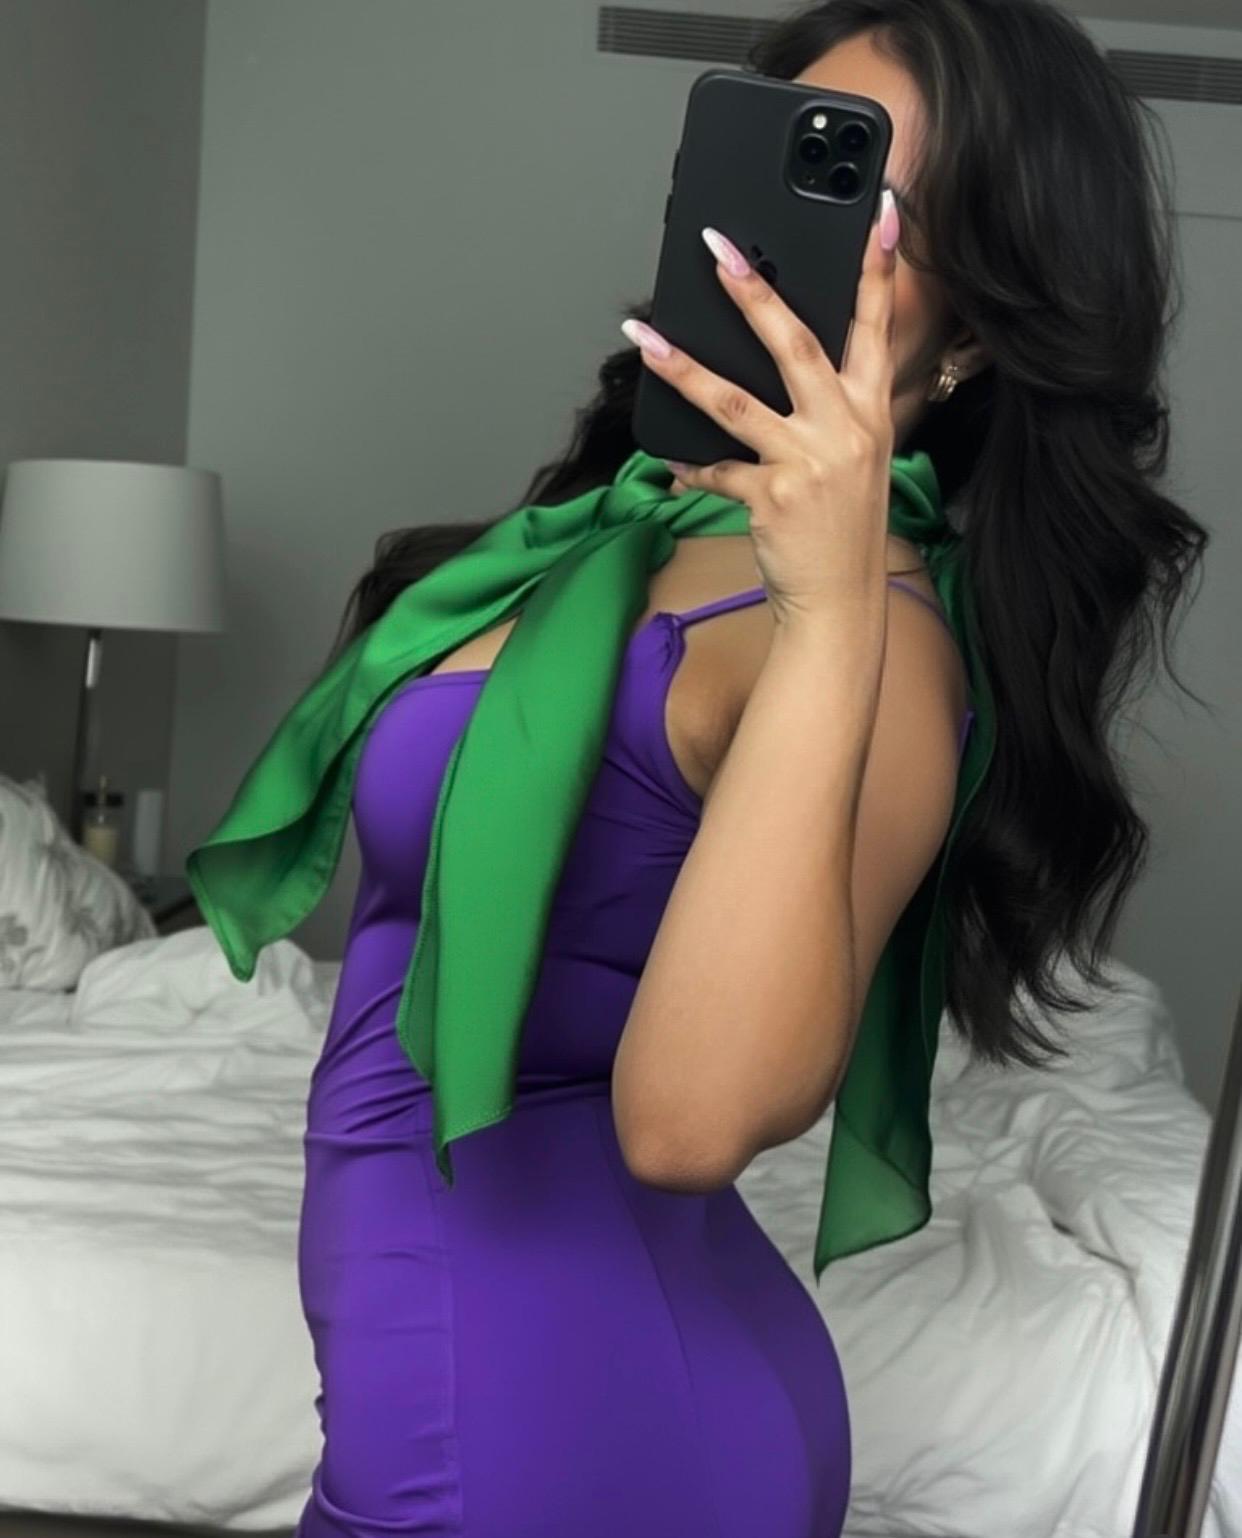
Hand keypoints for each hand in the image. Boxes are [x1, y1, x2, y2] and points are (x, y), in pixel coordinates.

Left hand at [622, 191, 899, 624]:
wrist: (841, 598)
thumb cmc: (843, 526)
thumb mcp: (855, 458)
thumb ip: (829, 408)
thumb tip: (773, 364)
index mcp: (869, 411)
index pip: (877, 325)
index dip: (880, 266)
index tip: (882, 209)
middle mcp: (844, 428)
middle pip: (796, 344)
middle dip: (754, 291)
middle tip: (719, 248)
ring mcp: (808, 462)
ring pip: (734, 401)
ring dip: (683, 367)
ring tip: (643, 337)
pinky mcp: (771, 498)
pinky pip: (715, 469)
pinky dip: (688, 466)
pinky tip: (668, 461)